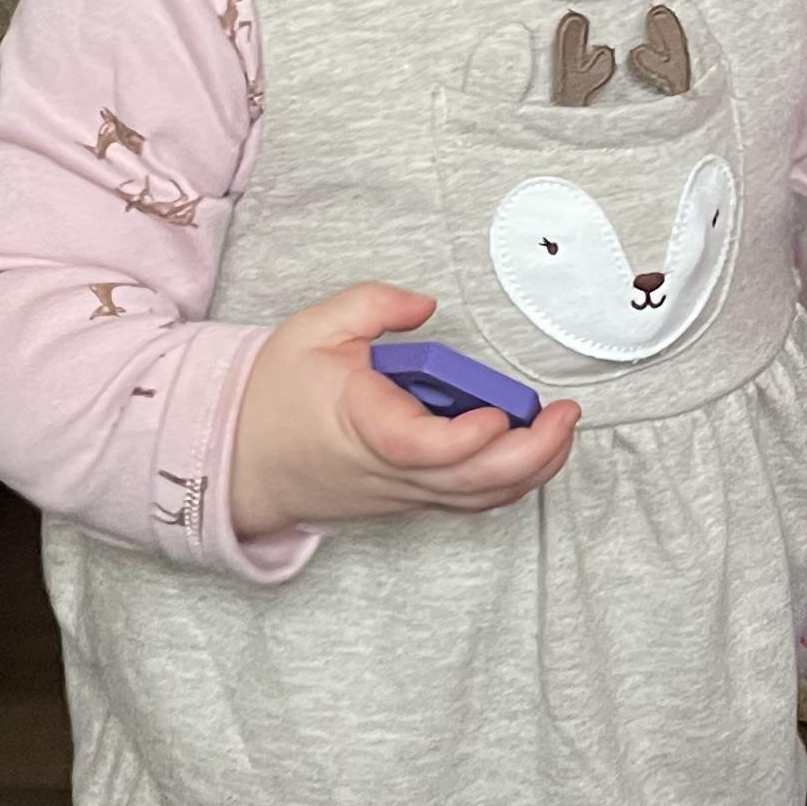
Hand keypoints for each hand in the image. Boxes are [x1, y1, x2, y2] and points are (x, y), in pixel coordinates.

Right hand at [228, 285, 575, 538]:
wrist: (240, 460)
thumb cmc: (275, 397)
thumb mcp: (313, 328)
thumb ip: (372, 304)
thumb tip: (425, 305)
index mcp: (362, 426)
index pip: (423, 447)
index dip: (470, 438)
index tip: (498, 412)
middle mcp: (390, 471)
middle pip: (471, 483)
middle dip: (532, 456)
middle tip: (566, 417)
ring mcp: (404, 493)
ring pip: (479, 499)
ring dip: (531, 471)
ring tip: (561, 430)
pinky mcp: (412, 501)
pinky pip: (469, 501)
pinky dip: (508, 482)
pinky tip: (533, 451)